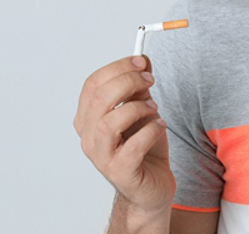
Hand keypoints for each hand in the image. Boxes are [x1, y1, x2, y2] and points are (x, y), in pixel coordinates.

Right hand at [75, 56, 175, 212]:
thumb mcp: (142, 112)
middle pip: (99, 99)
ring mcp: (102, 157)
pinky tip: (160, 126)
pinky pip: (132, 147)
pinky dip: (150, 131)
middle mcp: (89, 138)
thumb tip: (143, 61)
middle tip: (150, 81)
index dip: (117, 68)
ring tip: (154, 109)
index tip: (141, 62)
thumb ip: (138, 88)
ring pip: (110, 123)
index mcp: (88, 119)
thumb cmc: (143, 149)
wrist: (151, 186)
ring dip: (137, 108)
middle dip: (128, 82)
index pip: (92, 85)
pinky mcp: (121, 173)